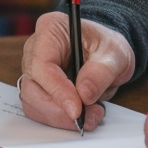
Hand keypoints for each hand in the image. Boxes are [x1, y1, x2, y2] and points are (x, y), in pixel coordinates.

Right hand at [19, 12, 135, 131]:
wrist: (107, 52)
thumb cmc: (107, 45)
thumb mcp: (115, 53)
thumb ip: (101, 72)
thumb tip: (84, 94)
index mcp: (51, 29)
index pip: (42, 65)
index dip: (57, 91)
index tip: (76, 109)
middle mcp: (35, 49)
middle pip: (32, 88)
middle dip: (58, 110)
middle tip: (86, 118)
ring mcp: (33, 70)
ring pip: (33, 103)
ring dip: (60, 117)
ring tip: (90, 116)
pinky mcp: (37, 88)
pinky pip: (40, 109)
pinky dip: (59, 118)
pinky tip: (81, 115)